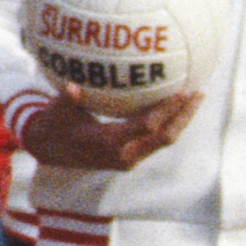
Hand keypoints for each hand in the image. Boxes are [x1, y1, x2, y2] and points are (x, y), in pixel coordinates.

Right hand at [20, 87, 197, 171]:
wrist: (48, 151)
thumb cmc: (53, 125)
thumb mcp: (57, 112)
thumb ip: (67, 100)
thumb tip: (72, 86)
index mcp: (108, 143)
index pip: (147, 127)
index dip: (166, 111)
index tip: (181, 92)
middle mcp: (123, 155)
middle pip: (164, 137)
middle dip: (183, 116)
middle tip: (198, 93)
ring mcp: (128, 159)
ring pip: (163, 141)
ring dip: (180, 121)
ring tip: (194, 99)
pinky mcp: (129, 159)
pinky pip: (156, 141)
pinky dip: (168, 125)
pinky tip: (176, 108)